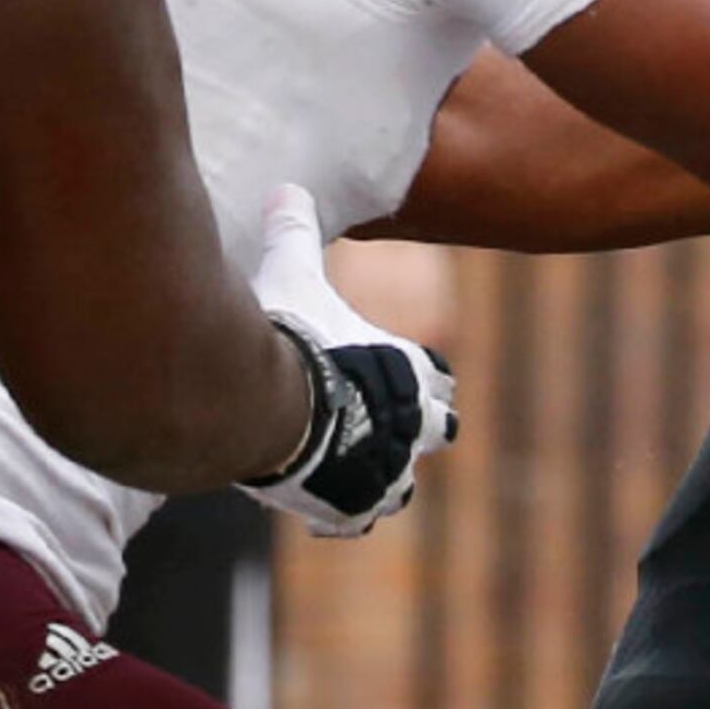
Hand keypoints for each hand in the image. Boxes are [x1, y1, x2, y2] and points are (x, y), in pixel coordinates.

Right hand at [245, 185, 459, 535]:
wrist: (271, 407)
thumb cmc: (290, 338)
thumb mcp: (294, 276)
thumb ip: (295, 234)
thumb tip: (288, 188)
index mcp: (408, 372)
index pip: (438, 377)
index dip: (420, 379)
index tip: (397, 378)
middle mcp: (410, 425)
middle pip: (438, 431)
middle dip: (414, 430)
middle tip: (377, 427)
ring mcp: (384, 470)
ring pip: (400, 486)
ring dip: (378, 480)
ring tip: (344, 472)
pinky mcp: (350, 505)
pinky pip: (353, 520)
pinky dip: (337, 515)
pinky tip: (313, 508)